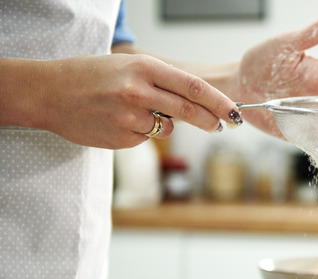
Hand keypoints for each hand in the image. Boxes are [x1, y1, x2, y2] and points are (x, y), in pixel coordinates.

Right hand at [35, 54, 240, 148]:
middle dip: (211, 121)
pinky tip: (119, 121)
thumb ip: (162, 82)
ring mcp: (130, 117)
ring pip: (168, 127)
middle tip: (221, 125)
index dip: (219, 102)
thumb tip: (197, 100)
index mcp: (144, 68)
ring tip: (137, 112)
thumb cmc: (91, 76)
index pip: (194, 87)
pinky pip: (146, 138)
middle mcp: (139, 91)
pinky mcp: (123, 138)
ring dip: (165, 124)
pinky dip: (141, 132)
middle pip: (189, 111)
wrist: (49, 93)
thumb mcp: (128, 67)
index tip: (234, 112)